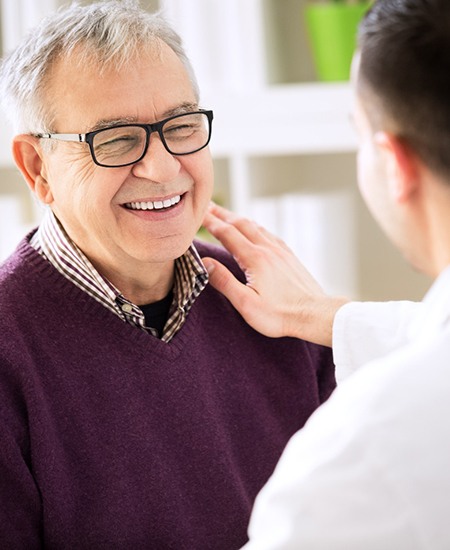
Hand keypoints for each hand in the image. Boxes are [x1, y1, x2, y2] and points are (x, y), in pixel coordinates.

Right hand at [202, 203, 349, 346]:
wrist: (314, 314)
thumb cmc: (280, 315)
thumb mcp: (246, 304)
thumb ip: (224, 282)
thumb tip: (205, 263)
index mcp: (254, 258)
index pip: (226, 233)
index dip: (210, 222)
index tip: (197, 214)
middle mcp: (268, 249)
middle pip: (240, 224)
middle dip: (222, 214)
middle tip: (207, 206)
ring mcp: (280, 251)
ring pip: (255, 226)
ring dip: (238, 218)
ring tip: (226, 215)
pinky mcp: (289, 256)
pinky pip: (268, 234)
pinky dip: (255, 227)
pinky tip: (255, 230)